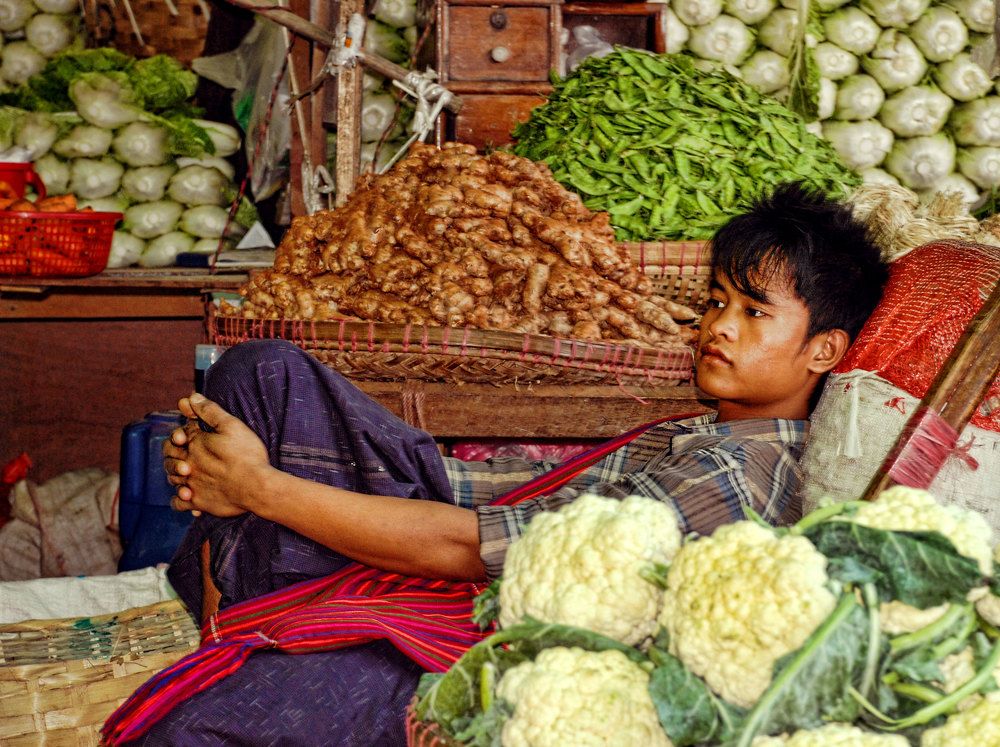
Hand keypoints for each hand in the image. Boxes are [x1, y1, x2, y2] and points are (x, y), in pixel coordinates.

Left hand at [163, 393, 270, 517]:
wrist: (256, 486)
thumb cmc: (246, 454)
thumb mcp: (231, 425)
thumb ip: (210, 411)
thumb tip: (190, 397)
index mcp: (194, 444)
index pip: (177, 436)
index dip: (181, 433)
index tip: (190, 435)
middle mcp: (188, 464)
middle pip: (169, 457)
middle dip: (174, 454)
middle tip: (189, 456)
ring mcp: (191, 484)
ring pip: (172, 479)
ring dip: (176, 475)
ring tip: (188, 474)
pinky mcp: (197, 502)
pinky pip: (178, 503)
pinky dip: (180, 499)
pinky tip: (189, 495)